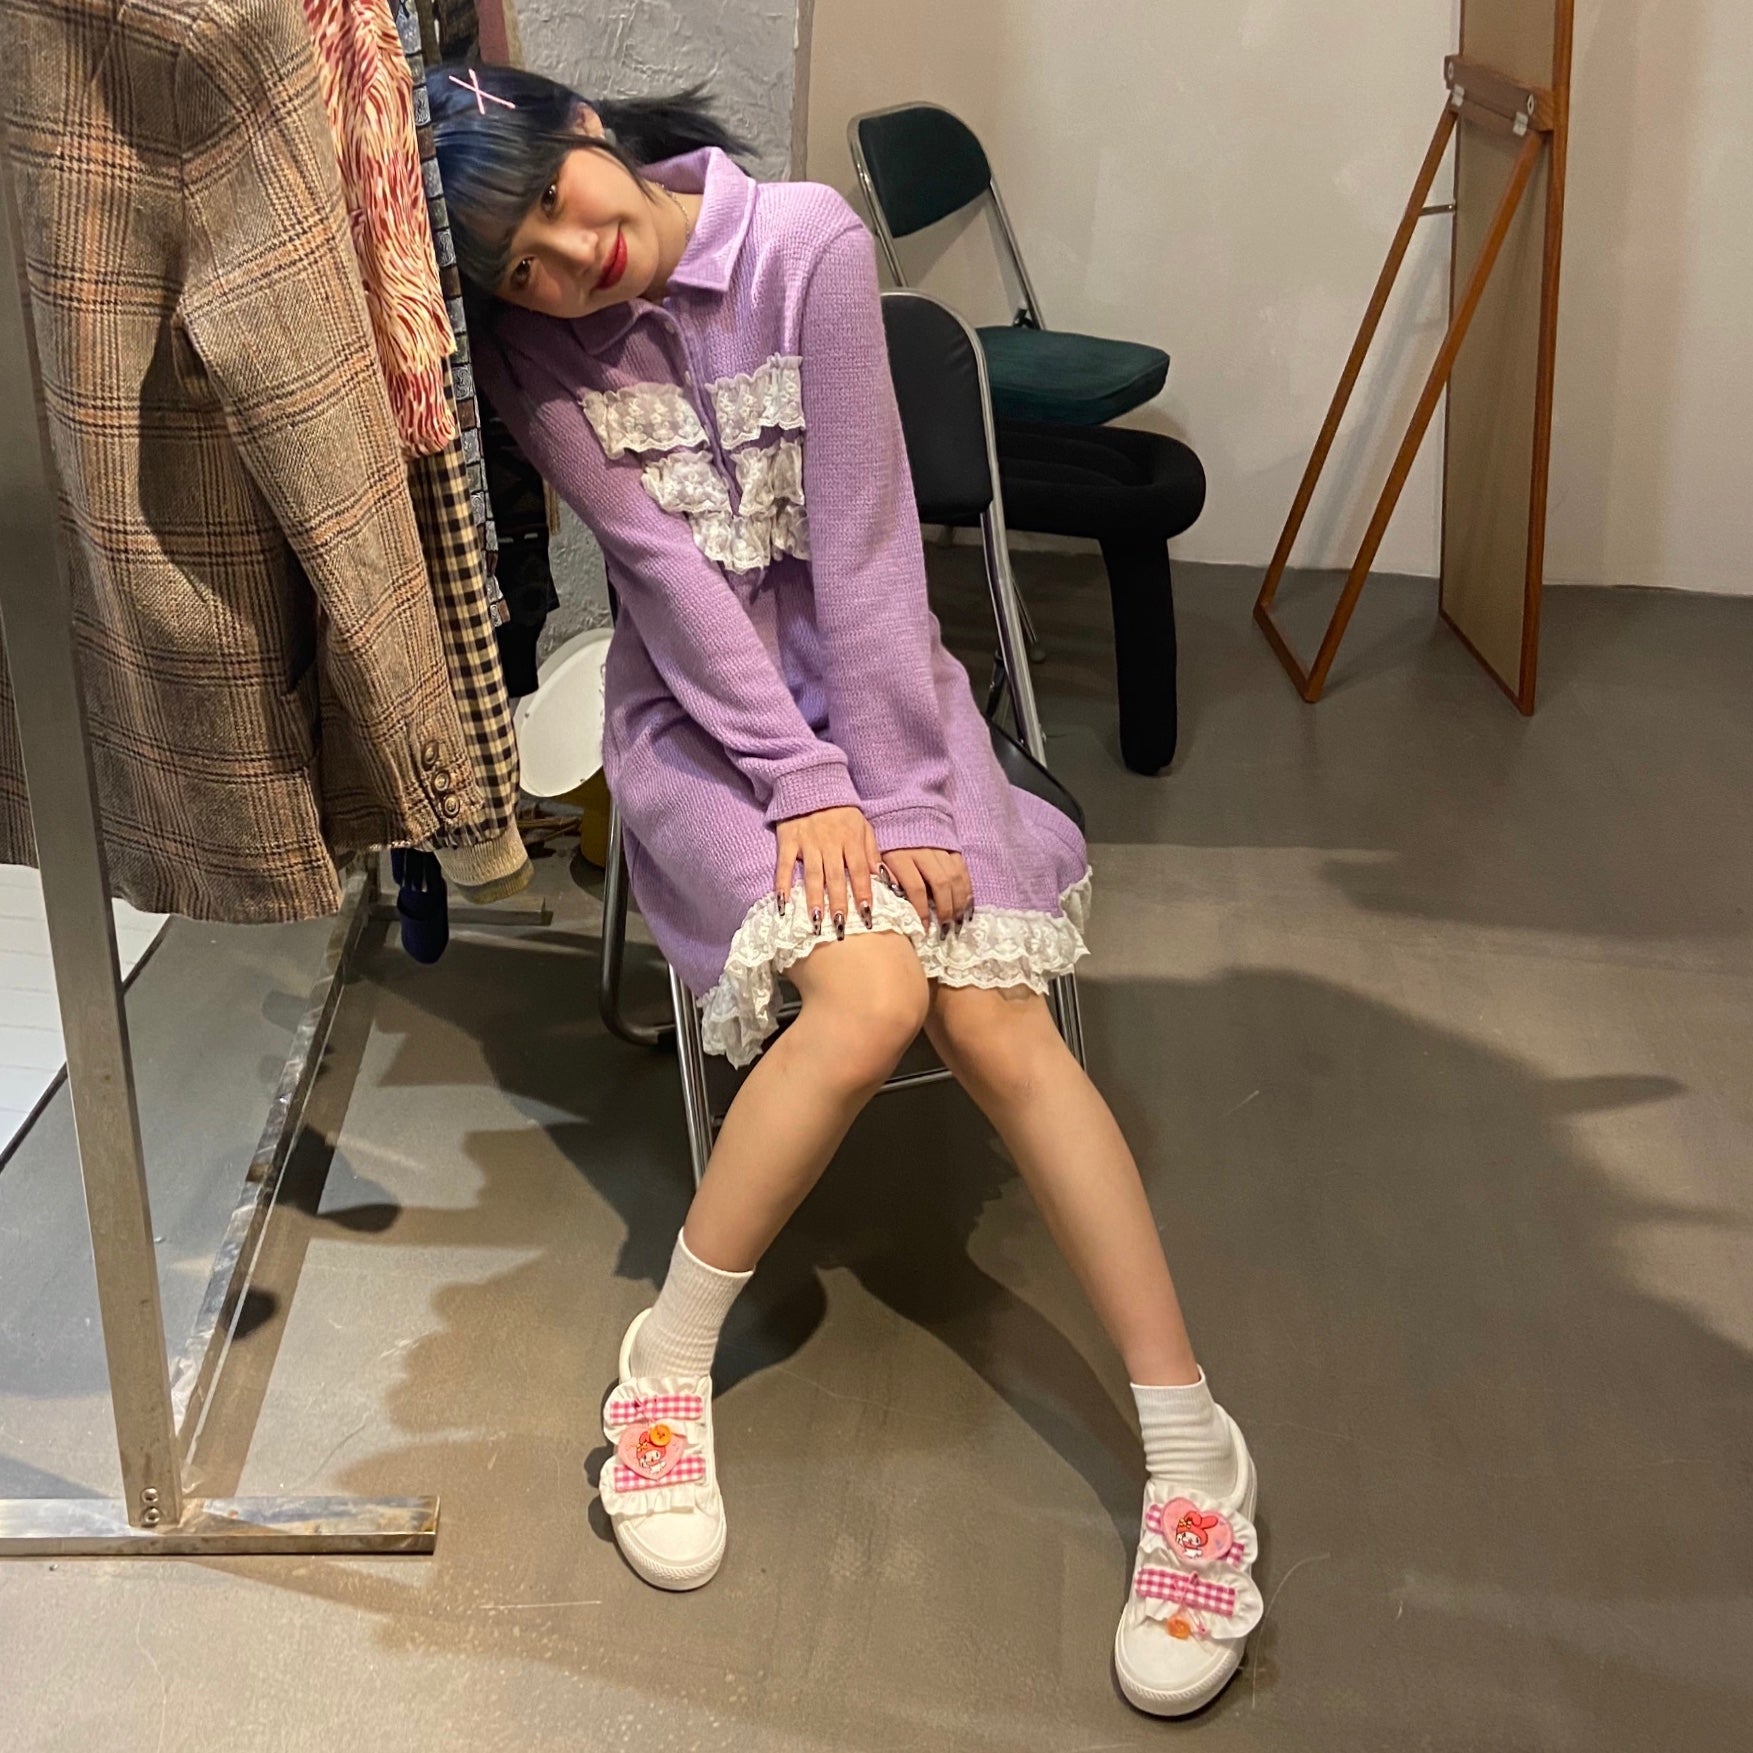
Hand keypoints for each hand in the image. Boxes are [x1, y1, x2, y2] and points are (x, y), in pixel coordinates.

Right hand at [775, 806, 880, 938]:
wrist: (812, 783)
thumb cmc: (841, 811)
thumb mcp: (863, 826)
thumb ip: (872, 852)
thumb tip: (883, 879)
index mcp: (851, 840)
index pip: (860, 871)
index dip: (864, 893)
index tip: (867, 915)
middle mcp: (830, 843)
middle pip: (836, 878)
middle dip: (839, 903)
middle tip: (840, 929)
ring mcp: (808, 842)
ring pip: (813, 875)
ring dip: (814, 899)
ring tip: (816, 922)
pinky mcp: (788, 841)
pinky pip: (784, 865)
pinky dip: (782, 884)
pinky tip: (782, 904)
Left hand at [881, 848, 972, 932]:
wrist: (900, 814)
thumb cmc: (886, 844)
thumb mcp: (878, 860)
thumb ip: (887, 879)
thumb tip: (897, 905)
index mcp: (900, 856)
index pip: (916, 888)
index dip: (921, 910)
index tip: (925, 928)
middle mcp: (923, 852)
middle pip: (940, 884)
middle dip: (945, 909)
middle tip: (946, 929)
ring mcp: (940, 848)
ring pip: (955, 877)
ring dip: (959, 902)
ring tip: (957, 922)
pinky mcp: (952, 847)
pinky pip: (963, 870)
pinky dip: (967, 889)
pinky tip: (966, 906)